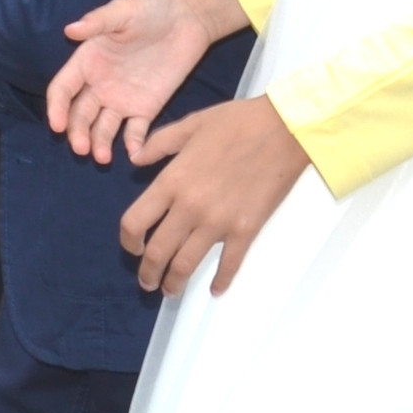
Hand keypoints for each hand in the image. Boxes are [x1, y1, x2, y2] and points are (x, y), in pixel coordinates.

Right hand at [48, 0, 241, 161]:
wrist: (187, 17)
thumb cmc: (151, 9)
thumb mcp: (124, 11)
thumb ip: (98, 22)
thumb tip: (70, 30)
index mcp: (87, 61)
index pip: (63, 89)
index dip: (57, 107)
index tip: (57, 125)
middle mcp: (99, 85)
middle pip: (80, 114)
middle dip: (77, 132)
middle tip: (81, 148)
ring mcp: (122, 99)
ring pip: (103, 127)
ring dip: (99, 143)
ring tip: (102, 157)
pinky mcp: (146, 108)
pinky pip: (136, 131)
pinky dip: (134, 144)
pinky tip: (135, 154)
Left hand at [117, 99, 313, 295]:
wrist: (283, 128)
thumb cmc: (237, 123)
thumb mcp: (190, 124)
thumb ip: (158, 143)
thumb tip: (134, 159)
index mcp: (172, 181)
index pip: (135, 222)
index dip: (128, 242)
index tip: (133, 249)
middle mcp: (190, 207)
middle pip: (157, 252)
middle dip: (148, 273)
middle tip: (148, 282)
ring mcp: (218, 222)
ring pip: (186, 264)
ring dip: (174, 283)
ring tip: (171, 290)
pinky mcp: (245, 230)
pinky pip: (229, 264)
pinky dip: (220, 281)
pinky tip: (215, 289)